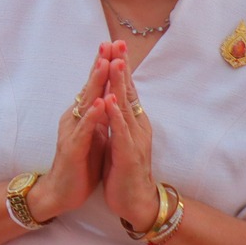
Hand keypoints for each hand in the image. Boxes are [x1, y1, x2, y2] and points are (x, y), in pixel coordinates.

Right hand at [27, 45, 114, 222]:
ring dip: (96, 84)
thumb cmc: (80, 163)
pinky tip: (98, 104)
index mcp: (82, 115)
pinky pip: (83, 130)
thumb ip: (99, 115)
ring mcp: (72, 132)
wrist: (61, 192)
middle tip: (110, 43)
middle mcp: (74, 118)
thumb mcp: (94, 134)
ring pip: (85, 103)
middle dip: (100, 64)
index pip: (95, 85)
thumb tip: (108, 96)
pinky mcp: (73, 149)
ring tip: (105, 65)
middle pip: (89, 87)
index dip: (104, 65)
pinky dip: (91, 116)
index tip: (115, 44)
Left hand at [100, 49, 160, 228]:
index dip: (120, 68)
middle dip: (122, 67)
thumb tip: (114, 98)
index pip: (125, 89)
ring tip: (115, 63)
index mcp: (132, 122)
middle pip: (128, 92)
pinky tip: (109, 102)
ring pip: (126, 107)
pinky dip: (115, 116)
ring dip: (120, 85)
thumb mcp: (120, 138)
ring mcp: (134, 140)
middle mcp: (136, 126)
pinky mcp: (128, 155)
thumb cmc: (125, 169)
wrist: (135, 201)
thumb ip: (118, 118)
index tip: (113, 45)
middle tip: (117, 43)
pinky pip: (120, 132)